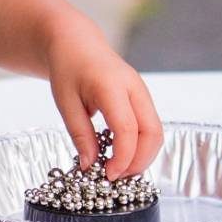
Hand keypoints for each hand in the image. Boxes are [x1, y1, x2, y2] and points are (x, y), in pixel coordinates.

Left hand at [47, 21, 163, 180]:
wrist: (76, 43)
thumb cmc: (68, 69)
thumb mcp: (65, 103)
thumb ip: (80, 134)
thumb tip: (90, 166)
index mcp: (112, 86)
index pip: (128, 128)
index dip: (122, 157)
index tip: (108, 174)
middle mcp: (134, 88)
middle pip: (153, 132)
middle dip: (140, 161)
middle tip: (117, 178)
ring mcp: (141, 92)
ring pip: (156, 131)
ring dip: (143, 155)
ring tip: (119, 170)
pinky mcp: (142, 98)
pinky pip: (150, 126)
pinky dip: (141, 145)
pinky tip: (123, 155)